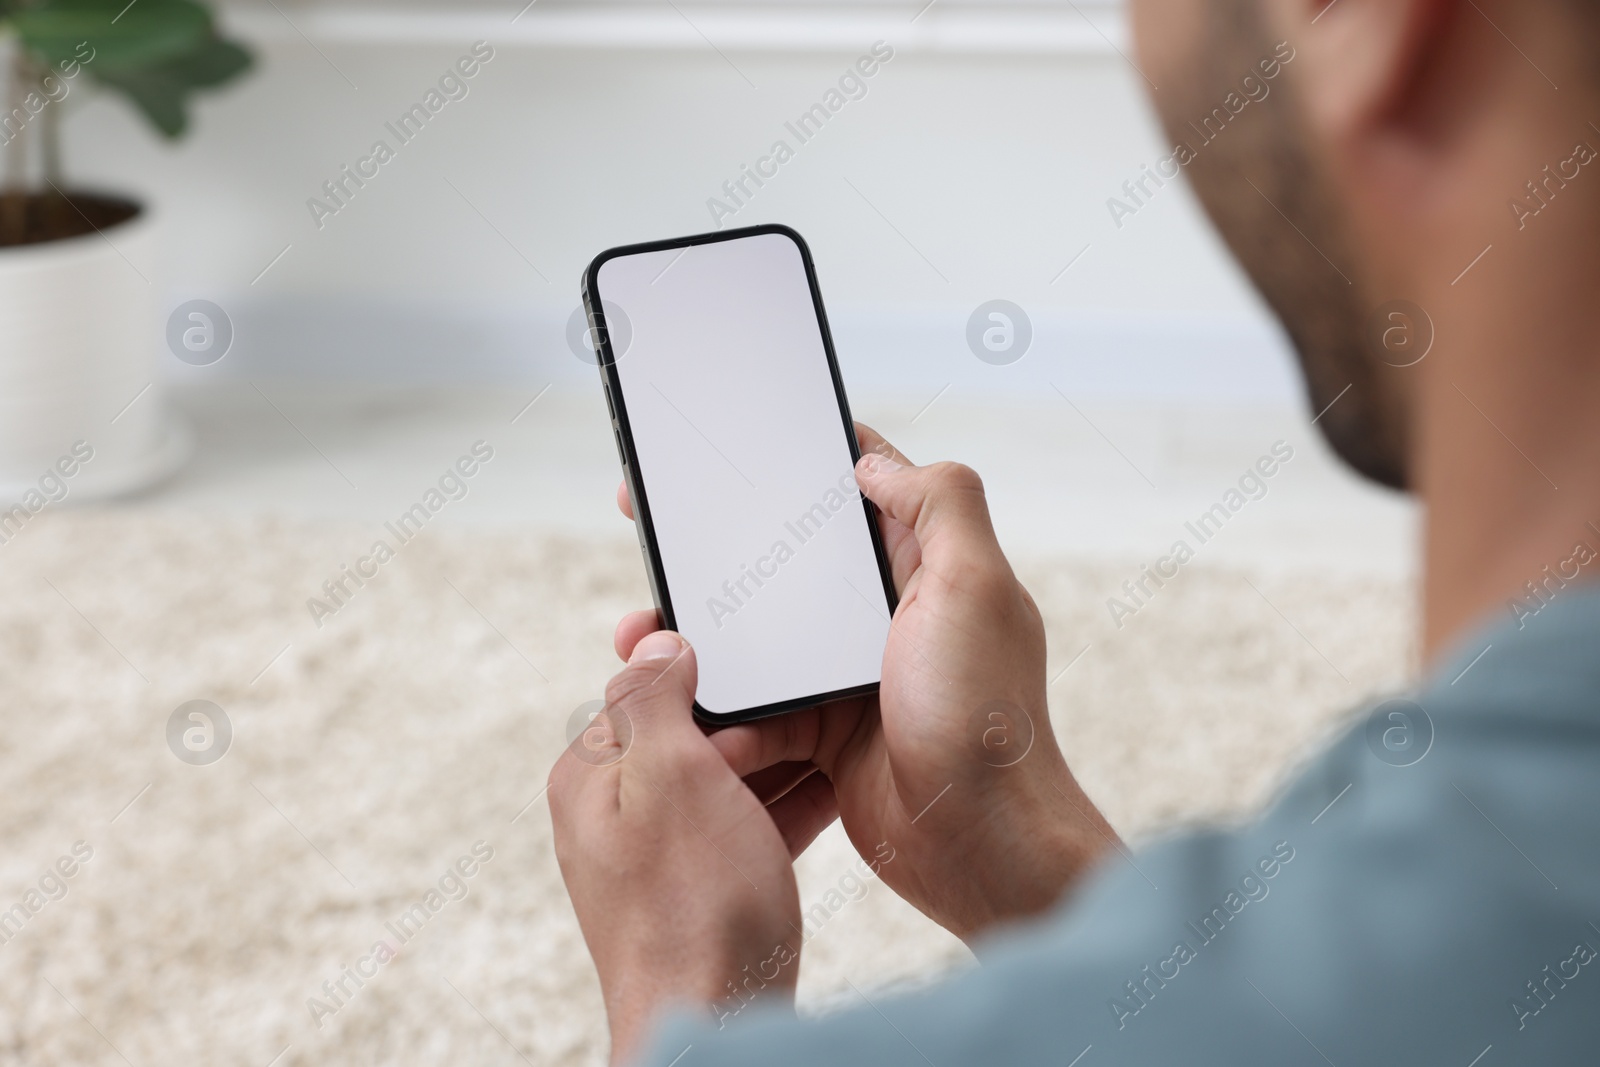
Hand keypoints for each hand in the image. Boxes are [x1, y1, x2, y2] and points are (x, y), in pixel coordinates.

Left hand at [548, 632, 833, 1064]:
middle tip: (806, 700)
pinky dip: (787, 805)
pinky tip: (834, 791)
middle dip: (751, 714)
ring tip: (833, 735)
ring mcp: (660, 854)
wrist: (717, 1022)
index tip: (755, 651)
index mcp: (591, 775)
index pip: (643, 685)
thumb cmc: (693, 907)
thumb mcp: (671, 774)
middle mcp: (616, 812)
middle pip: (692, 729)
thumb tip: (653, 642)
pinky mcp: (702, 888)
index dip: (703, 665)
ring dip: (779, 757)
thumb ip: (653, 697)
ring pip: (727, 777)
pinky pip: (748, 823)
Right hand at [611, 425, 1118, 943]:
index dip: (799, 461)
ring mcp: (853, 676)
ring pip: (759, 643)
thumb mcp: (976, 588)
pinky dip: (727, 724)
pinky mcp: (825, 734)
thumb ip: (941, 506)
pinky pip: (757, 715)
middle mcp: (887, 614)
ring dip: (704, 646)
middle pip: (790, 565)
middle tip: (657, 540)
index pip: (859, 490)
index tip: (731, 446)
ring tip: (641, 644)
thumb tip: (875, 464)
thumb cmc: (987, 718)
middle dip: (722, 557)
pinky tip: (698, 733)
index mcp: (926, 566)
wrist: (981, 847)